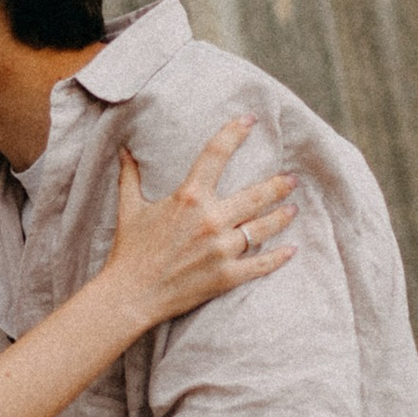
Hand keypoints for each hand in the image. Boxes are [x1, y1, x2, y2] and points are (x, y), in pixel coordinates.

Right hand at [104, 119, 296, 326]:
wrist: (131, 295)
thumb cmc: (129, 251)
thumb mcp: (129, 208)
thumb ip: (130, 177)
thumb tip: (124, 150)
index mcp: (189, 198)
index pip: (216, 155)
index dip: (234, 133)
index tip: (249, 121)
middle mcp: (210, 220)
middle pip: (255, 196)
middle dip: (277, 185)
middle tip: (291, 179)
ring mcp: (221, 249)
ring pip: (262, 228)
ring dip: (281, 217)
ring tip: (293, 209)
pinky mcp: (226, 276)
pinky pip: (260, 264)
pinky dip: (278, 257)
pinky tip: (291, 249)